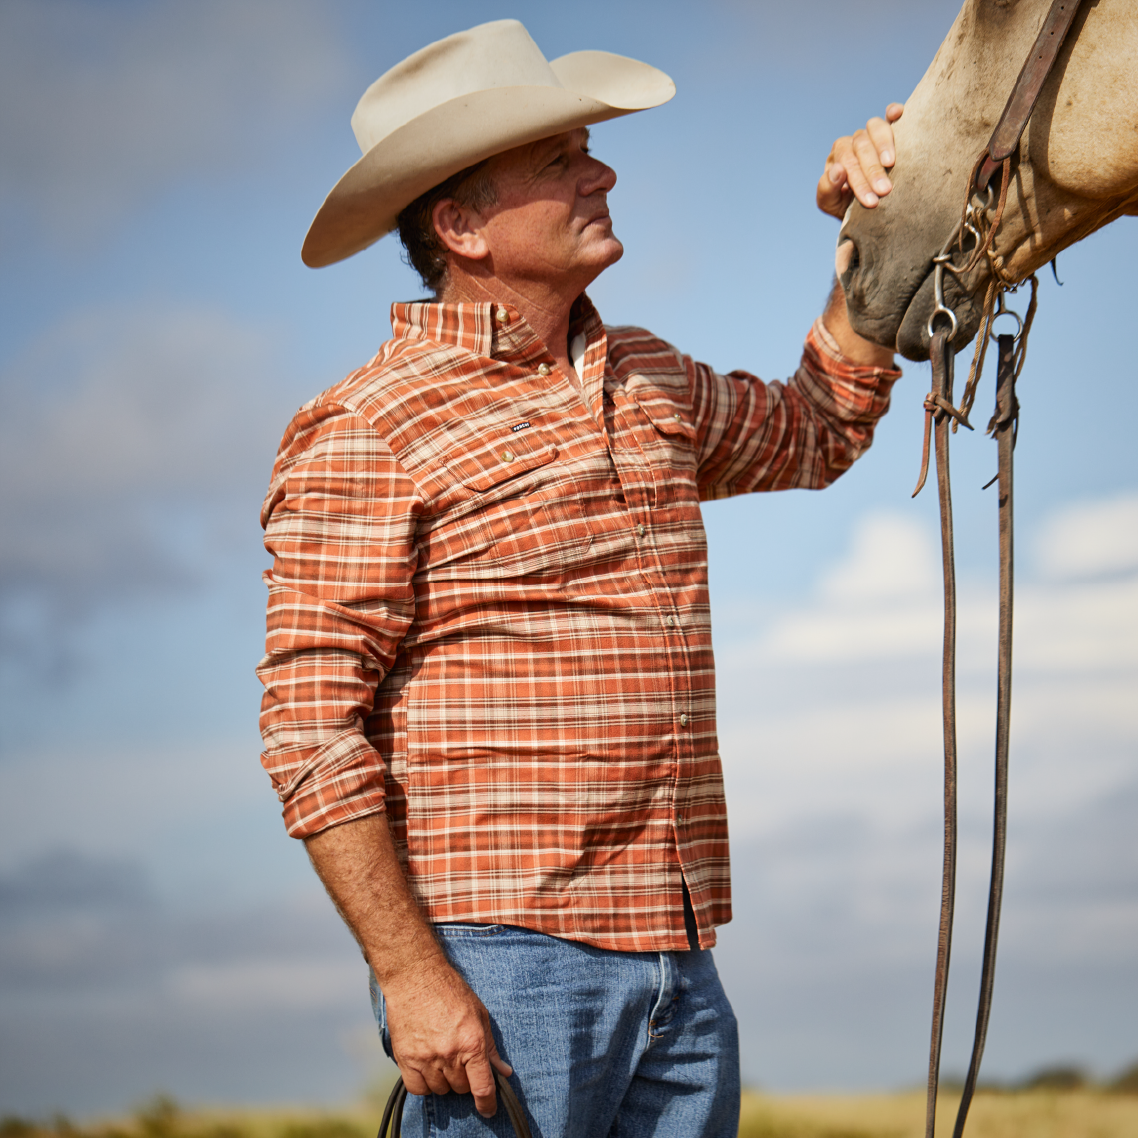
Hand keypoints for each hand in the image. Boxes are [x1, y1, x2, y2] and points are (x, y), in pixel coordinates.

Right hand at [384, 960, 512, 1117]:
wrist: (416, 977)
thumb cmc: (450, 991)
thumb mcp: (479, 1014)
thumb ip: (491, 1047)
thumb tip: (504, 1072)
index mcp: (472, 1043)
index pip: (482, 1086)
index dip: (487, 1103)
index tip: (488, 1110)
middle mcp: (449, 1054)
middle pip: (462, 1088)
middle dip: (465, 1078)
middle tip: (461, 1059)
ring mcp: (426, 1058)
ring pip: (441, 1090)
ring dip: (445, 1080)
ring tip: (443, 1057)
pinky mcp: (406, 1059)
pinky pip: (418, 1089)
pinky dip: (424, 1084)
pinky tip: (427, 1068)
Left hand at [817, 103, 903, 218]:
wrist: (867, 208)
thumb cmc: (846, 205)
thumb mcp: (830, 203)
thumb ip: (827, 189)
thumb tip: (837, 170)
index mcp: (838, 157)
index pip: (846, 162)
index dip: (859, 181)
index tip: (871, 201)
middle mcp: (854, 142)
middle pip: (861, 146)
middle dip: (872, 170)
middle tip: (884, 191)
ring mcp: (872, 134)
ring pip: (875, 127)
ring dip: (883, 144)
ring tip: (890, 163)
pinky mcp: (890, 130)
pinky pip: (891, 115)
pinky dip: (893, 112)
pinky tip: (897, 113)